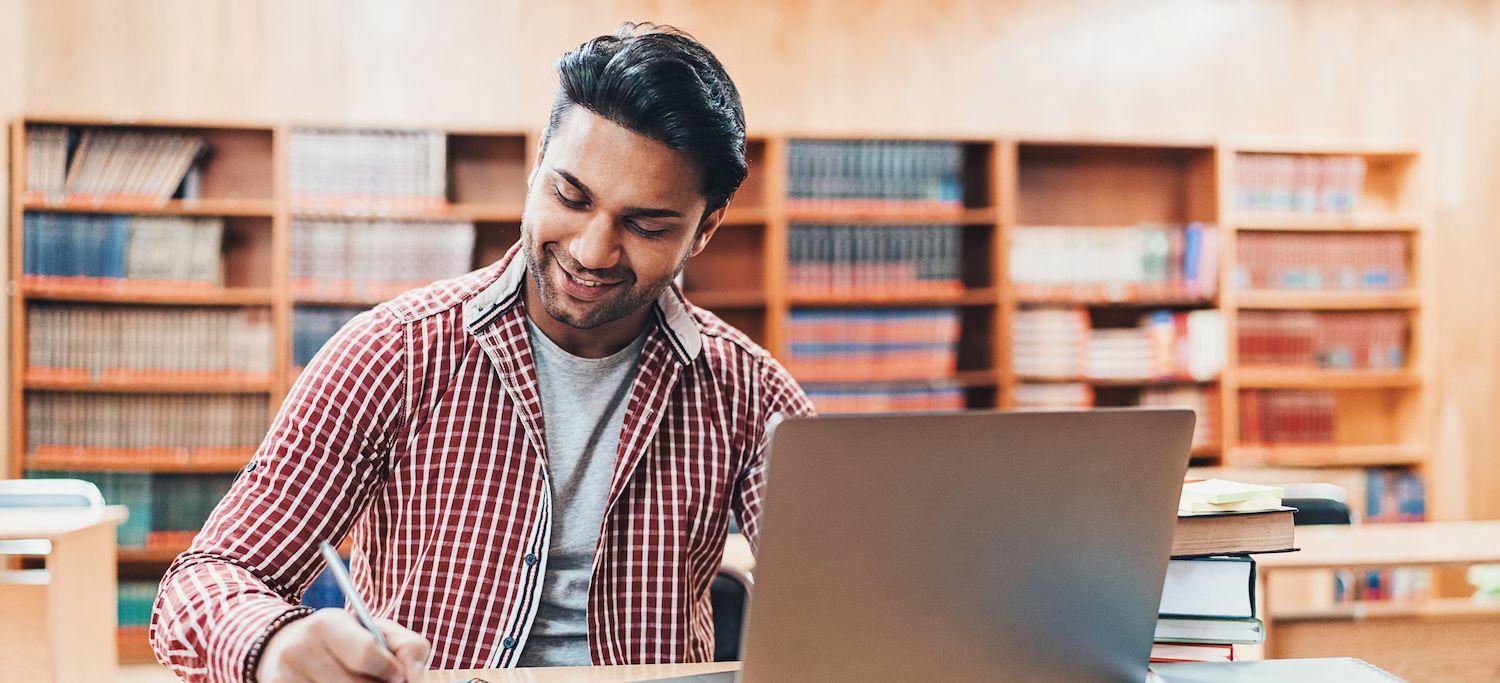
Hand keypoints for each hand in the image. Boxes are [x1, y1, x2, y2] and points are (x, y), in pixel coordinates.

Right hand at [256, 609, 430, 682]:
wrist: (287, 647)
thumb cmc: (347, 641)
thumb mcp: (377, 632)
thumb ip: (407, 648)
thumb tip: (412, 678)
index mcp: (327, 624)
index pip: (367, 654)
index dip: (390, 670)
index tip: (397, 676)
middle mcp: (299, 648)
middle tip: (378, 681)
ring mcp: (284, 675)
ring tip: (355, 680)